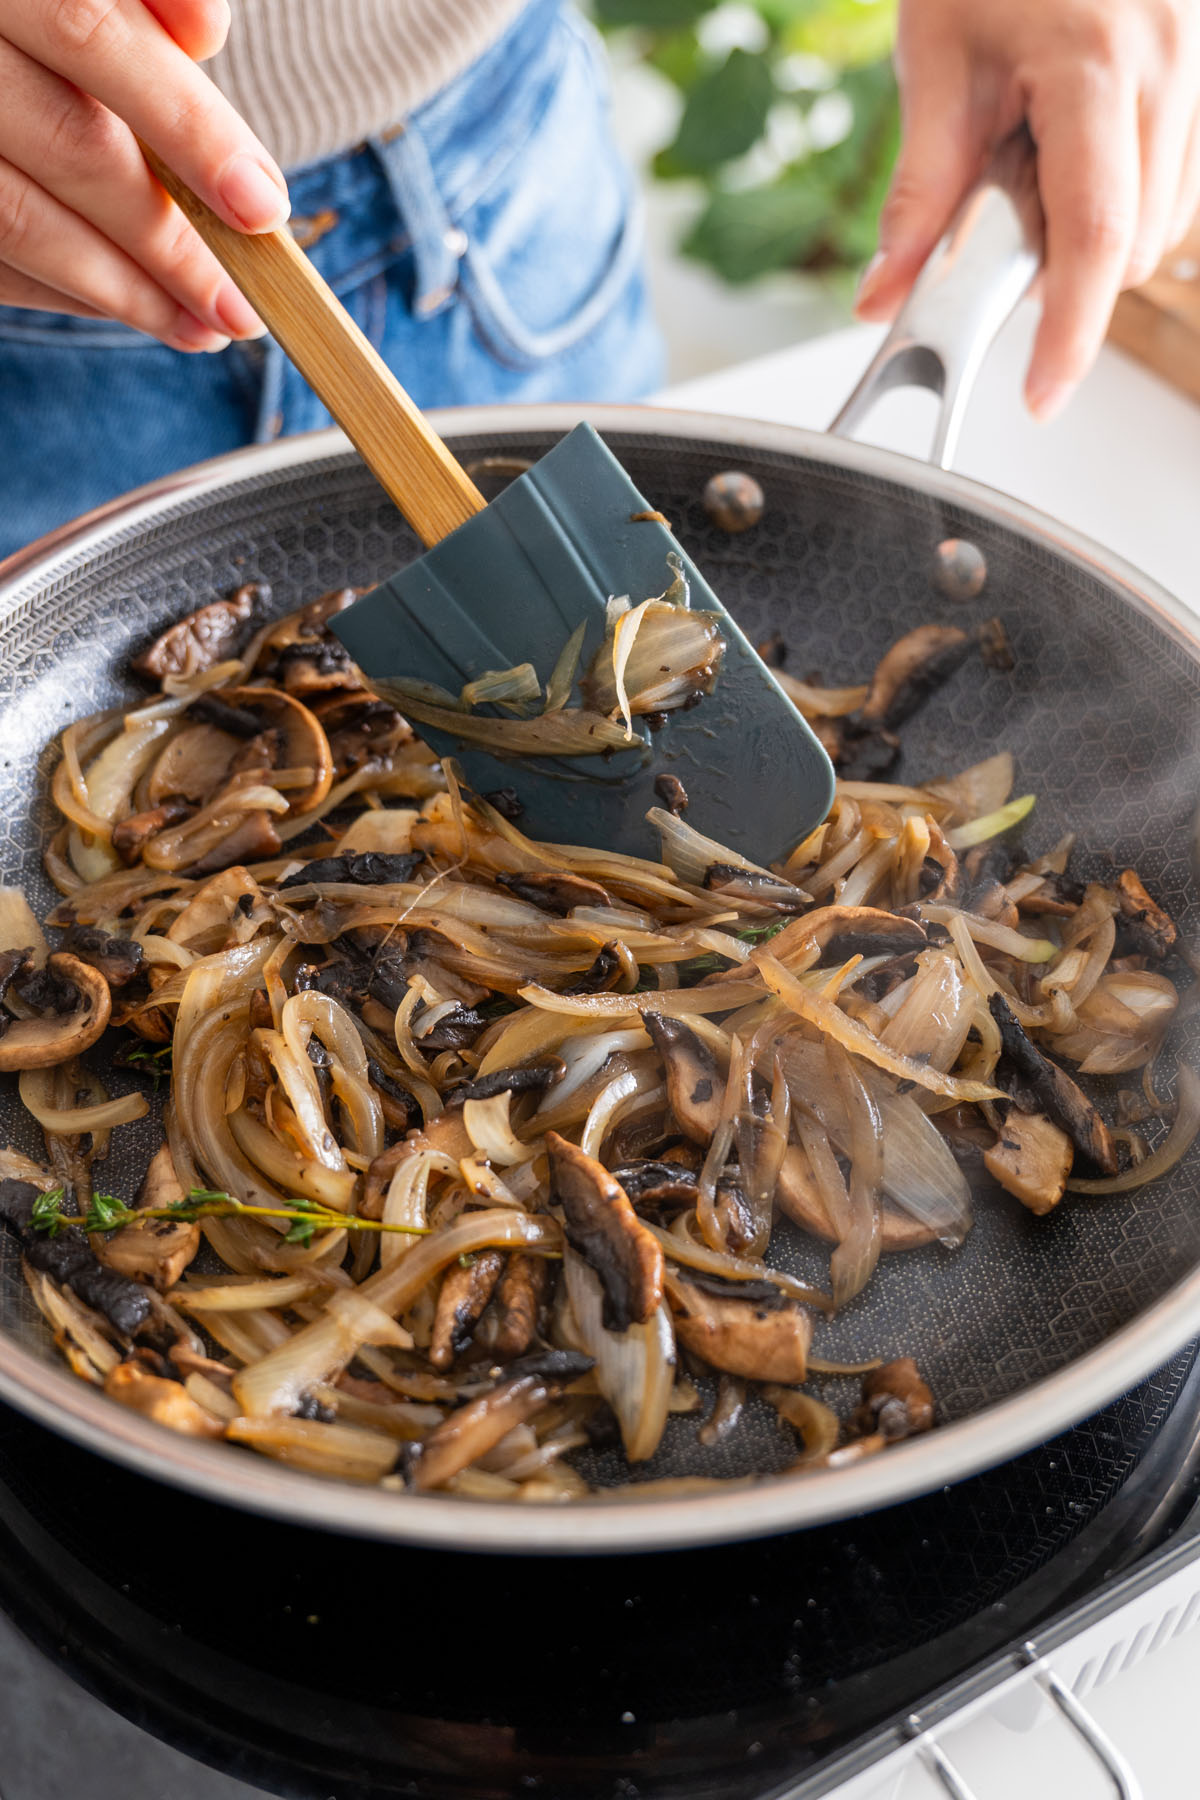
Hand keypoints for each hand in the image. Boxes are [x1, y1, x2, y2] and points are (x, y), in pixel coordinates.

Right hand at [0, 0, 288, 348]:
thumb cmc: (33, 10)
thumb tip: (205, 32)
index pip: (92, 34)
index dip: (186, 126)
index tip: (261, 205)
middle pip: (69, 147)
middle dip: (171, 241)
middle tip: (243, 306)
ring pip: (20, 220)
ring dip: (125, 289)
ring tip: (202, 326)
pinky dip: (65, 292)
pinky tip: (130, 305)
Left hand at [856, 0, 1199, 419]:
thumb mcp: (934, 61)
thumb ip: (918, 191)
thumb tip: (886, 294)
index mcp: (1097, 64)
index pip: (1092, 236)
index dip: (1070, 333)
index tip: (1042, 394)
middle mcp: (1170, 65)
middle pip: (1132, 245)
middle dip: (1069, 274)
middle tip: (1005, 221)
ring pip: (1163, 224)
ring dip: (1098, 237)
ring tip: (1040, 163)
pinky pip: (1180, 183)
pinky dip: (1126, 201)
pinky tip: (1079, 153)